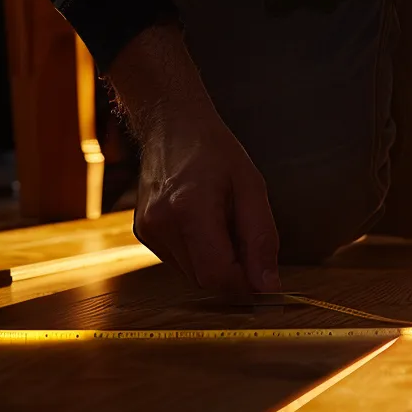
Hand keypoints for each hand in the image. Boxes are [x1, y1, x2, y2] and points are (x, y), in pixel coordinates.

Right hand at [108, 24, 282, 293]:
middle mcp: (161, 224)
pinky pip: (180, 262)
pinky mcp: (143, 233)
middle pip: (205, 279)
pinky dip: (198, 253)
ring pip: (192, 274)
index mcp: (189, 209)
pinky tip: (201, 222)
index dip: (245, 284)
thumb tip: (268, 287)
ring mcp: (148, 230)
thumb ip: (261, 240)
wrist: (171, 125)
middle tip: (243, 236)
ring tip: (220, 222)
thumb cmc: (215, 152)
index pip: (218, 275)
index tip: (263, 276)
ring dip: (215, 261)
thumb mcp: (252, 188)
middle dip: (232, 271)